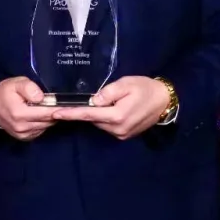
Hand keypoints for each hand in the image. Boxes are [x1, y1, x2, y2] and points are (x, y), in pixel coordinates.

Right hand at [0, 77, 58, 140]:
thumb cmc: (6, 92)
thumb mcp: (16, 83)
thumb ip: (29, 88)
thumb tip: (41, 97)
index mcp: (19, 113)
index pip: (46, 112)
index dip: (58, 108)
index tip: (69, 104)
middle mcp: (21, 127)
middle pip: (48, 120)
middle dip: (54, 111)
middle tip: (56, 102)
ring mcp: (22, 134)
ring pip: (46, 126)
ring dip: (49, 117)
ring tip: (46, 107)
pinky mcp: (24, 138)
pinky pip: (41, 130)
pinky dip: (43, 123)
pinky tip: (38, 115)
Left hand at [49, 76, 170, 138]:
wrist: (165, 101)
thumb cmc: (145, 88)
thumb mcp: (126, 83)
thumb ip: (108, 92)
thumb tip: (93, 100)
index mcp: (117, 115)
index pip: (88, 114)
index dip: (70, 113)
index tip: (55, 112)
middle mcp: (117, 128)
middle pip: (92, 119)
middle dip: (83, 111)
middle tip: (77, 100)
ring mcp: (121, 134)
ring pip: (99, 123)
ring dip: (96, 114)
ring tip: (103, 102)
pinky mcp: (124, 135)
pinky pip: (107, 126)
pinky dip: (104, 118)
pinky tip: (110, 109)